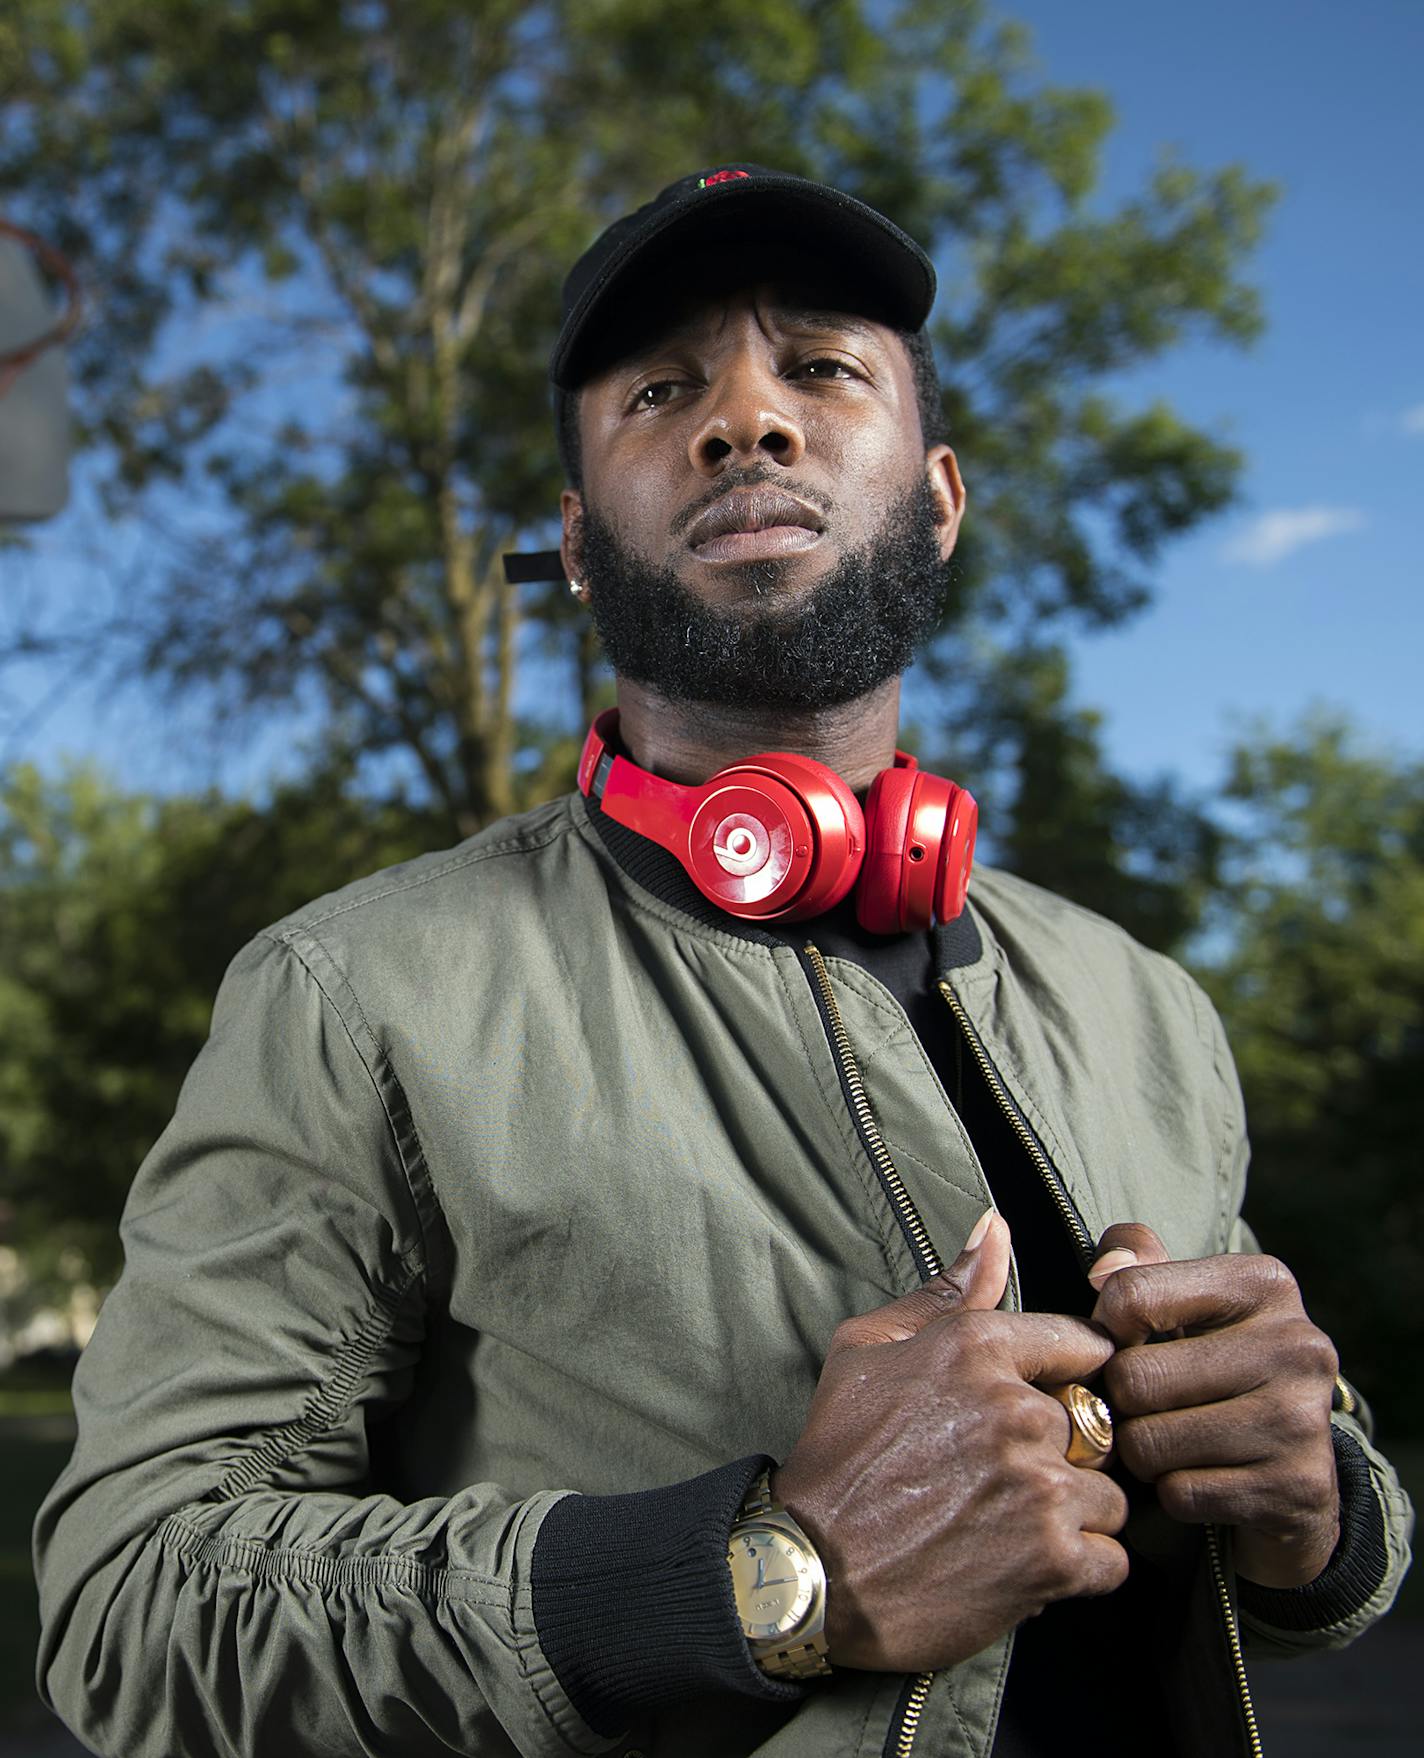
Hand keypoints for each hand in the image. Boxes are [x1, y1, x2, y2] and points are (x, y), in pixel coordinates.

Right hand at [773, 1213, 1128, 1672]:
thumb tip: (994, 1227)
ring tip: (1016, 1524)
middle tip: (1010, 1477)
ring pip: (1109, 1492)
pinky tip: (1029, 1563)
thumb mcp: (866, 1350)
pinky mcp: (1052, 1560)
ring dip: (1076, 1512)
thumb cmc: (836, 1456)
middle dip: (1064, 1449)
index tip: (1052, 1402)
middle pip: (1095, 1421)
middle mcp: (1017, 1410)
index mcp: (977, 1348)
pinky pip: (1112, 1558)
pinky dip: (1080, 1568)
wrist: (812, 1570)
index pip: (1080, 1342)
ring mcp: (1039, 1487)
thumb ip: (944, 1290)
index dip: (1070, 1375)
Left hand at [1088, 1222, 1339, 1587]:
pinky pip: (1180, 1493)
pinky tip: (1205, 1478)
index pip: (1132, 1295)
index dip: (1104, 1332)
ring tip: (1174, 1441)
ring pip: (1150, 1442)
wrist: (1293, 1469)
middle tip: (1148, 1407)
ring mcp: (1302, 1418)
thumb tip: (1102, 1270)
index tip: (1123, 1347)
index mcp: (1263, 1283)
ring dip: (1144, 1453)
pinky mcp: (1298, 1487)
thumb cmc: (1216, 1368)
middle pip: (1134, 1376)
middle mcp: (1296, 1344)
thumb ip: (1137, 1269)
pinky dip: (1175, 1494)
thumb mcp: (1185, 1305)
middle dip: (1123, 1403)